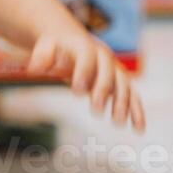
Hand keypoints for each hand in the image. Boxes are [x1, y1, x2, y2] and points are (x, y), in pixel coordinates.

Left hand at [25, 29, 145, 132]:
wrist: (73, 42)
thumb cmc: (57, 48)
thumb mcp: (46, 47)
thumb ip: (41, 56)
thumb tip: (33, 69)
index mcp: (84, 46)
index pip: (86, 57)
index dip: (83, 72)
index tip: (77, 91)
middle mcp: (103, 56)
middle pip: (107, 72)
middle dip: (103, 90)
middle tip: (95, 110)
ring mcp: (115, 70)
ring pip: (123, 85)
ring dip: (123, 103)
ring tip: (117, 122)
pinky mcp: (121, 83)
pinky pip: (133, 96)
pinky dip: (137, 112)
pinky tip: (139, 130)